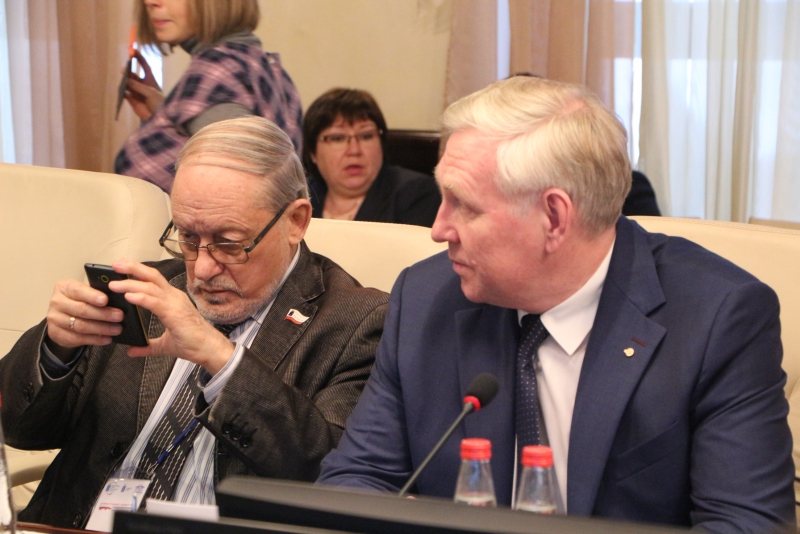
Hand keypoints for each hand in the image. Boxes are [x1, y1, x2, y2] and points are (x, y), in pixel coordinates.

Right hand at [45, 279, 123, 360]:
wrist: (62, 315)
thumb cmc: (80, 300)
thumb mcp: (86, 291)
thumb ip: (98, 292)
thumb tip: (120, 296)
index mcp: (64, 287)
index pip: (78, 291)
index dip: (92, 296)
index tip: (106, 300)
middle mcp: (56, 302)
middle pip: (82, 309)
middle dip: (103, 314)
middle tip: (119, 316)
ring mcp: (54, 319)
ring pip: (80, 326)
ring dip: (101, 328)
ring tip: (117, 329)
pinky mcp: (56, 334)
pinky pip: (78, 338)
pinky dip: (95, 339)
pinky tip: (107, 338)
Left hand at [109, 259, 234, 374]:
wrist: (209, 350)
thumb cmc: (192, 344)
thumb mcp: (163, 345)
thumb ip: (147, 346)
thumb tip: (132, 349)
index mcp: (172, 300)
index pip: (153, 281)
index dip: (137, 273)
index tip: (121, 269)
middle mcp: (174, 297)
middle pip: (152, 276)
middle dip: (132, 268)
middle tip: (115, 264)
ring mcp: (175, 303)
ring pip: (150, 286)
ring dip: (130, 283)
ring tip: (114, 284)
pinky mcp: (174, 313)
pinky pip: (154, 302)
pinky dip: (141, 297)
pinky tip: (128, 296)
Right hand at [124, 50, 163, 120]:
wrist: (159, 118)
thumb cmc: (159, 103)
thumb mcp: (150, 92)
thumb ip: (138, 86)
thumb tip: (126, 80)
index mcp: (151, 80)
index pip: (144, 66)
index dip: (139, 58)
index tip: (133, 50)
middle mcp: (143, 84)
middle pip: (133, 74)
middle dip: (128, 71)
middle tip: (124, 69)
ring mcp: (137, 92)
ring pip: (128, 83)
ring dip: (124, 81)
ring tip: (123, 80)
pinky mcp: (132, 100)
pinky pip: (124, 93)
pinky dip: (122, 91)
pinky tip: (121, 90)